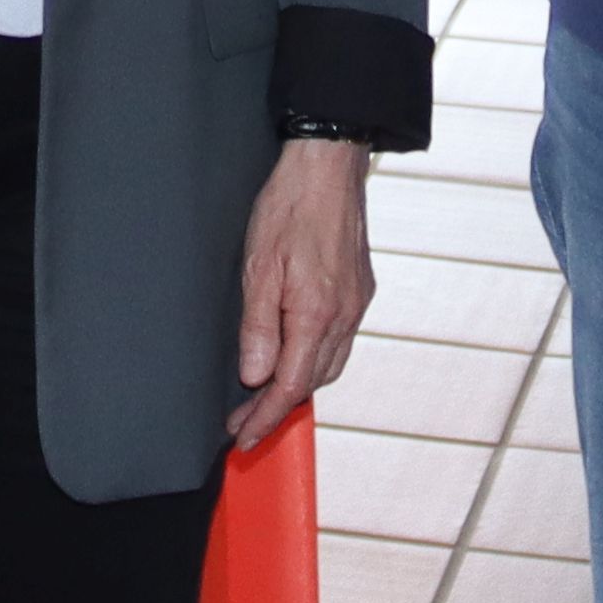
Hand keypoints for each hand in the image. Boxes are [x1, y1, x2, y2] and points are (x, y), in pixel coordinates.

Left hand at [231, 137, 375, 448]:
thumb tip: (256, 377)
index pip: (289, 386)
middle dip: (277, 410)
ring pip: (330, 366)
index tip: (242, 437)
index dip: (264, 418)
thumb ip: (259, 326)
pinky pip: (339, 343)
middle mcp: (344, 317)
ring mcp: (357, 305)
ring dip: (298, 388)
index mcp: (316, 314)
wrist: (330, 165)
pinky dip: (315, 362)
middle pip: (311, 383)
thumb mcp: (259, 265)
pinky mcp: (360, 292)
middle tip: (243, 422)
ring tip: (265, 399)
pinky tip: (297, 358)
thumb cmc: (290, 207)